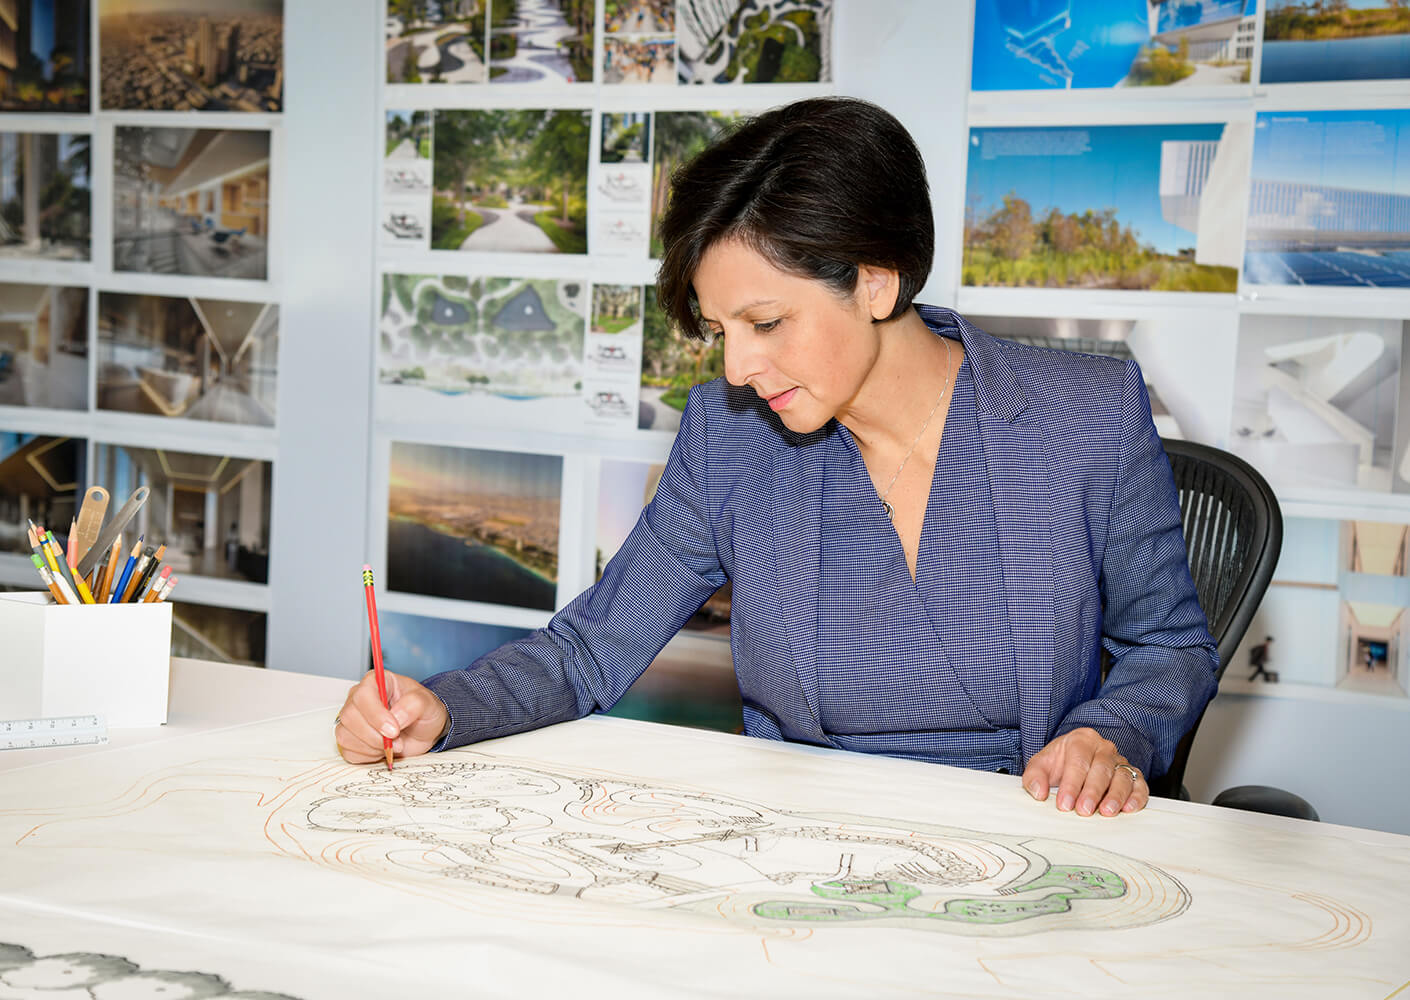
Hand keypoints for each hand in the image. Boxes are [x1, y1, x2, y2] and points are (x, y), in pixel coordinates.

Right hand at [334, 671, 448, 764]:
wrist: (423, 731)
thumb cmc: (423, 712)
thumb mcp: (428, 703)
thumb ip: (413, 705)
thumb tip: (396, 717)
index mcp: (376, 682)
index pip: (363, 695)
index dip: (376, 715)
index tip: (394, 730)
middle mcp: (359, 698)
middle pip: (350, 717)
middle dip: (375, 735)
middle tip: (398, 741)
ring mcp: (352, 719)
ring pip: (346, 735)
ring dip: (372, 747)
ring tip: (393, 745)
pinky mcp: (349, 738)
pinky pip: (348, 751)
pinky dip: (367, 756)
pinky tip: (382, 749)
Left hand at [1021, 727, 1147, 816]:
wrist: (1074, 759)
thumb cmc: (1059, 762)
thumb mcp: (1041, 764)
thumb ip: (1034, 776)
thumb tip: (1038, 792)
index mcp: (1081, 739)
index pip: (1078, 761)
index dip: (1071, 784)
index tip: (1064, 803)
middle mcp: (1104, 748)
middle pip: (1101, 768)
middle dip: (1092, 791)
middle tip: (1084, 810)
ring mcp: (1120, 761)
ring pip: (1122, 776)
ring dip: (1116, 796)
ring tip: (1107, 812)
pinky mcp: (1133, 775)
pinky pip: (1139, 784)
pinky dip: (1136, 797)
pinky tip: (1129, 808)